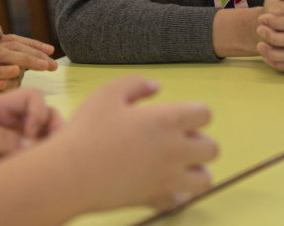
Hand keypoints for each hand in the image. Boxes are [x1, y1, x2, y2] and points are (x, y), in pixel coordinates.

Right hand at [0, 15, 56, 111]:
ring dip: (27, 61)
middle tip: (54, 61)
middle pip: (11, 45)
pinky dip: (2, 71)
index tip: (48, 50)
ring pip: (4, 57)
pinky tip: (18, 73)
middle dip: (35, 53)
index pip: (9, 39)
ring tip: (45, 66)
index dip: (30, 43)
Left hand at [0, 88, 62, 181]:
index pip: (33, 97)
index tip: (30, 133)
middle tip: (47, 151)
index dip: (39, 112)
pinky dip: (41, 164)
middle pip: (46, 116)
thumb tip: (32, 144)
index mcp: (0, 105)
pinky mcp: (10, 160)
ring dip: (51, 147)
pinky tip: (33, 175)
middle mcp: (11, 121)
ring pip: (45, 139)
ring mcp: (13, 140)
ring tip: (42, 164)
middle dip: (54, 129)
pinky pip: (34, 159)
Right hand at [54, 76, 215, 212]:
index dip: (194, 113)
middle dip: (199, 142)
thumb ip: (134, 84)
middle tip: (175, 139)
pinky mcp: (157, 199)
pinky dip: (174, 193)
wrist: (71, 173)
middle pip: (212, 149)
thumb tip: (156, 87)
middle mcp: (175, 151)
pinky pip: (180, 200)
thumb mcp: (106, 94)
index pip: (204, 115)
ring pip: (205, 179)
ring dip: (195, 170)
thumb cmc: (87, 130)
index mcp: (166, 121)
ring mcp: (169, 179)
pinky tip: (158, 183)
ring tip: (174, 164)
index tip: (178, 116)